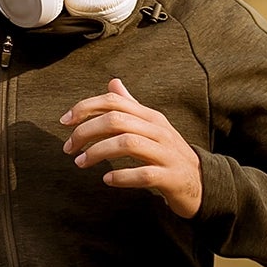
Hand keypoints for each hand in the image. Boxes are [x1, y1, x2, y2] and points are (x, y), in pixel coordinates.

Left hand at [60, 78, 202, 218]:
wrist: (201, 183)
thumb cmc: (168, 154)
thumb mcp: (152, 126)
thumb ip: (131, 106)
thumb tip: (112, 83)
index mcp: (150, 117)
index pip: (114, 101)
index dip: (85, 108)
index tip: (65, 122)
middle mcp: (159, 131)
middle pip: (116, 120)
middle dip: (86, 132)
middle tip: (69, 148)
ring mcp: (166, 154)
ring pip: (127, 144)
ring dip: (98, 153)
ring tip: (81, 163)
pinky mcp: (170, 178)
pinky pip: (144, 174)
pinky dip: (122, 176)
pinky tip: (107, 179)